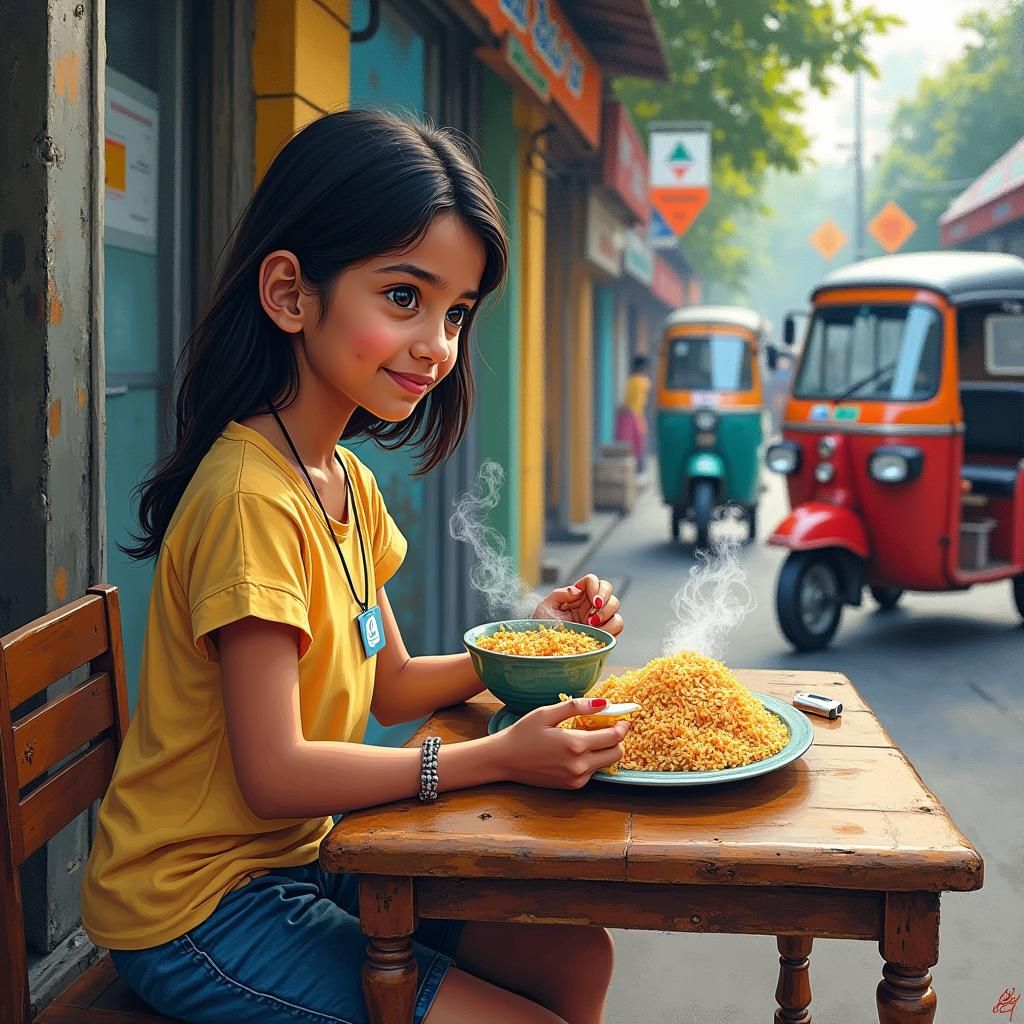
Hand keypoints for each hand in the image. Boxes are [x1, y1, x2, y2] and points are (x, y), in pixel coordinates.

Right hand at [491, 697, 629, 788]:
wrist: (504, 760)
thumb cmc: (523, 733)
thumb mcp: (547, 713)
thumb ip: (576, 707)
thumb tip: (603, 703)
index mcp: (575, 744)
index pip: (614, 737)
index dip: (622, 726)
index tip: (623, 718)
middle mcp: (579, 765)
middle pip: (616, 754)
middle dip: (617, 739)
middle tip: (609, 727)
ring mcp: (576, 779)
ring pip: (606, 764)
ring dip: (605, 750)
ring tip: (590, 736)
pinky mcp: (571, 786)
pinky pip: (593, 772)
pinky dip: (593, 760)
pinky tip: (577, 750)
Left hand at [532, 573, 622, 635]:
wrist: (545, 647)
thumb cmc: (542, 626)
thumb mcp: (546, 607)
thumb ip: (560, 594)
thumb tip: (578, 590)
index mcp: (577, 594)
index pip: (593, 580)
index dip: (596, 586)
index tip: (592, 600)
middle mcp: (590, 603)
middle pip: (608, 590)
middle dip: (605, 601)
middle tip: (592, 616)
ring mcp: (598, 617)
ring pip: (615, 607)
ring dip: (606, 615)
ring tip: (591, 625)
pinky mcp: (604, 631)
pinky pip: (618, 626)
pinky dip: (611, 629)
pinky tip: (598, 633)